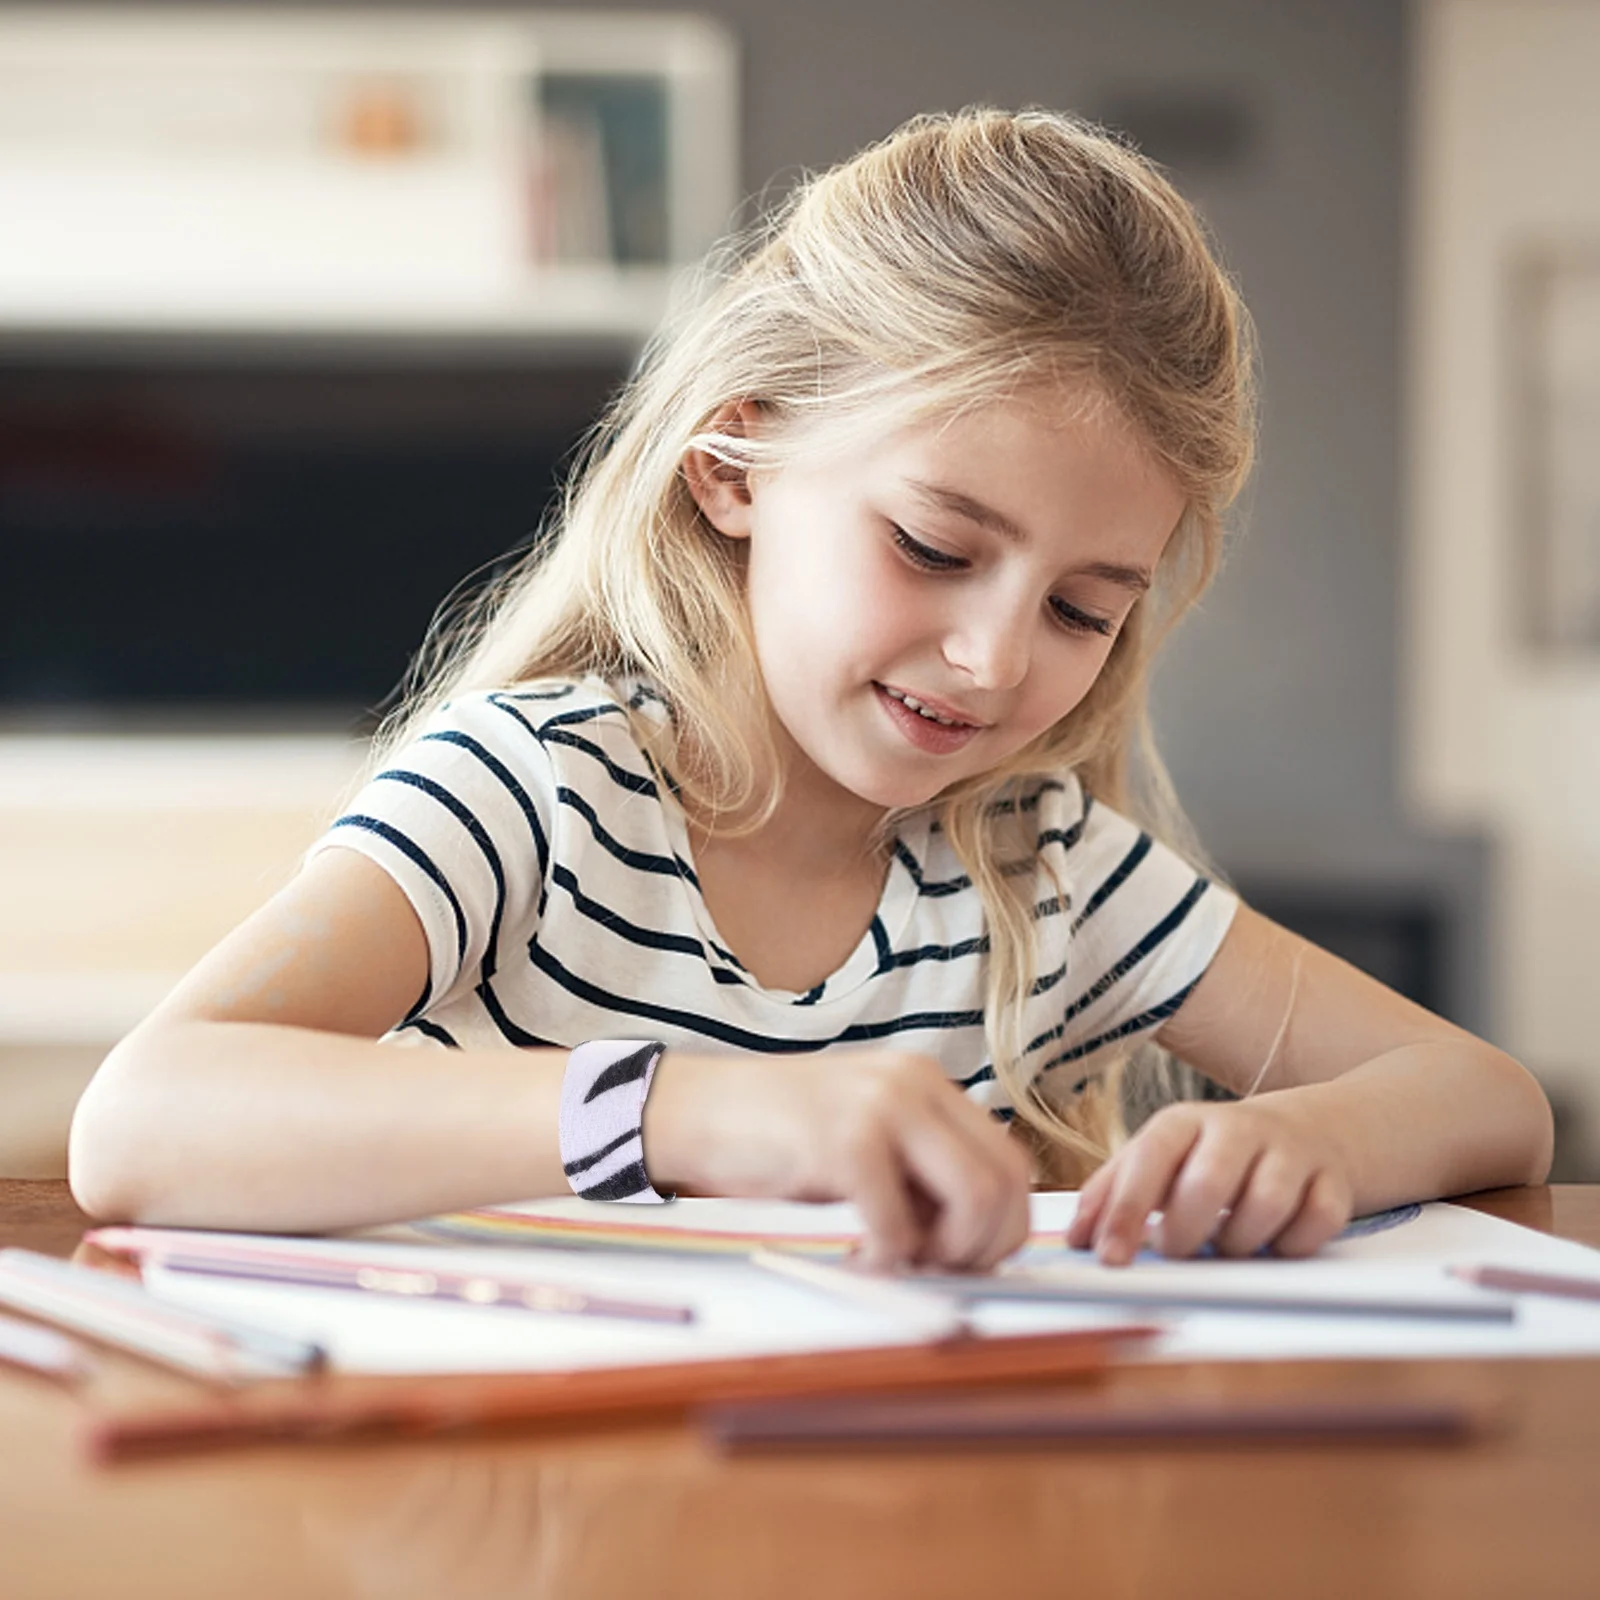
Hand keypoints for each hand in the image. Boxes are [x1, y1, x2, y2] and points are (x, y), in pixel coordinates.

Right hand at [645, 1049, 1032, 1271]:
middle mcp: (913, 1084)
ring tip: (896, 1258)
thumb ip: (919, 1166)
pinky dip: (886, 1259)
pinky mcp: (845, 1144)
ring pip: (974, 1199)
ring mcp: (881, 1108)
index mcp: (925, 1081)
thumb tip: (978, 1234)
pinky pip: (900, 1226)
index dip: (1002, 1225)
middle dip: (984, 1247)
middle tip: (935, 1267)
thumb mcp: (863, 1134)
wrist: (694, 1111)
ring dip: (945, 1253)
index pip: (1010, 1160)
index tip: (962, 1256)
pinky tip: (856, 1255)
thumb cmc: (775, 1135)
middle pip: (1005, 1182)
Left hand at [1065, 1096, 1353, 1264]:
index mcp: (1184, 1122)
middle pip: (1208, 1183)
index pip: (1148, 1159)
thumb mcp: (1157, 1160)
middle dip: (1186, 1232)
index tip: (1110, 1258)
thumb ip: (1111, 1193)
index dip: (1125, 1209)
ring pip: (1265, 1205)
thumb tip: (1077, 1238)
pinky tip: (1276, 1240)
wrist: (1302, 1132)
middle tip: (1177, 1251)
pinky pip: (1316, 1223)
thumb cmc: (1210, 1156)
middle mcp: (1237, 1129)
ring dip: (1239, 1242)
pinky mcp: (1332, 1181)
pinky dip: (1292, 1244)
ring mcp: (1289, 1152)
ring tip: (1226, 1244)